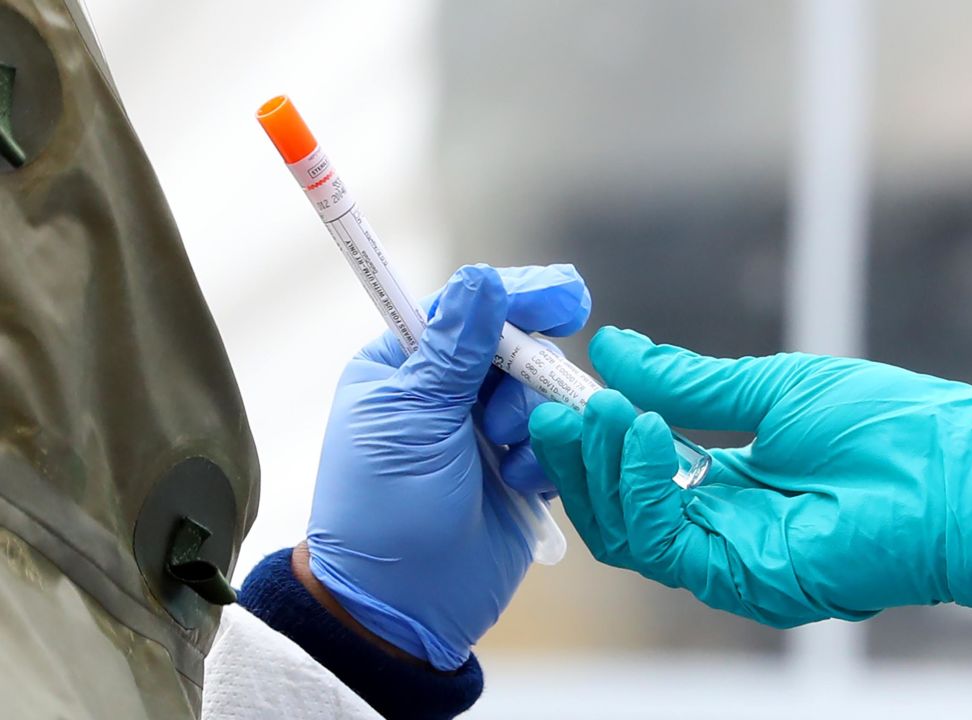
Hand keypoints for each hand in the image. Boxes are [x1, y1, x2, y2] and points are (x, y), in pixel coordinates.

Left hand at [307, 264, 589, 669]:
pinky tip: (522, 483)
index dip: (516, 296)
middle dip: (526, 370)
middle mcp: (447, 393)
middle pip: (515, 346)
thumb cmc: (384, 511)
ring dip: (533, 419)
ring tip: (505, 457)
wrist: (403, 608)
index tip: (563, 295)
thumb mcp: (413, 418)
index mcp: (405, 367)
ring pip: (542, 393)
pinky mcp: (520, 471)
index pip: (466, 310)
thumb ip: (454, 348)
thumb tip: (480, 278)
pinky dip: (549, 457)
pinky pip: (559, 440)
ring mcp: (485, 433)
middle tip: (518, 404)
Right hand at [528, 327, 971, 643]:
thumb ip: (687, 382)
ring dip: (600, 471)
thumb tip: (615, 350)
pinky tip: (641, 432)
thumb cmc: (886, 426)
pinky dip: (638, 490)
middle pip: (620, 509)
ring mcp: (729, 558)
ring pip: (628, 533)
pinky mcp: (740, 579)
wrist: (953, 471)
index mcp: (729, 483)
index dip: (596, 437)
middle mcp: (721, 527)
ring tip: (593, 412)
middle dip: (581, 459)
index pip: (638, 472)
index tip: (563, 391)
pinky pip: (662, 544)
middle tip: (554, 407)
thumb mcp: (769, 388)